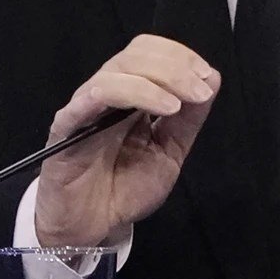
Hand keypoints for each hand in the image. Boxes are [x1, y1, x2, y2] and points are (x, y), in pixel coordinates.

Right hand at [35, 35, 219, 247]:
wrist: (92, 227)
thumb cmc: (125, 189)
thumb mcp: (170, 152)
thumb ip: (189, 119)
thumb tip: (212, 79)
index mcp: (130, 93)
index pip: (150, 51)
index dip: (181, 55)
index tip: (207, 77)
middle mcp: (108, 92)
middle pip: (137, 53)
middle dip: (176, 65)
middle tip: (200, 90)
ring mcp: (85, 105)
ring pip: (118, 68)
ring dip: (160, 78)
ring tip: (182, 103)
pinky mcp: (67, 124)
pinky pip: (96, 95)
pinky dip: (134, 92)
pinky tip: (163, 109)